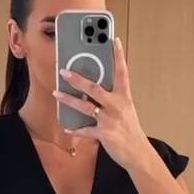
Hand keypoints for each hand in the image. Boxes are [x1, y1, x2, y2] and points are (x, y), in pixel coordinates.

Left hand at [53, 37, 150, 171]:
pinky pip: (85, 130)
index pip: (122, 72)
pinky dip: (76, 128)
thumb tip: (92, 89)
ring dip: (69, 100)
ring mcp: (110, 120)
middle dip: (78, 79)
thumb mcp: (125, 109)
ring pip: (85, 107)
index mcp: (124, 97)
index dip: (118, 55)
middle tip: (64, 71)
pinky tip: (67, 126)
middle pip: (95, 88)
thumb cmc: (129, 129)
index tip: (114, 40)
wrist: (137, 152)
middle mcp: (117, 105)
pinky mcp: (104, 134)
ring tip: (56, 93)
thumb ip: (112, 98)